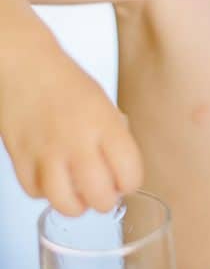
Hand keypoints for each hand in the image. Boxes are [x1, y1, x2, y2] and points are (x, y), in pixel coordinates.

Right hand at [0, 28, 142, 215]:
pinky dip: (45, 192)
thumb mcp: (104, 105)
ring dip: (75, 204)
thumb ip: (114, 138)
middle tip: (101, 189)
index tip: (124, 179)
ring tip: (77, 191)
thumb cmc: (66, 83)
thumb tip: (122, 172)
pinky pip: (36, 193)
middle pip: (101, 197)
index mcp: (105, 124)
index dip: (130, 183)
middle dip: (105, 200)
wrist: (23, 63)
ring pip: (66, 205)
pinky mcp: (20, 158)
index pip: (130, 174)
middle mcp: (77, 140)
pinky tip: (51, 178)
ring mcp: (46, 152)